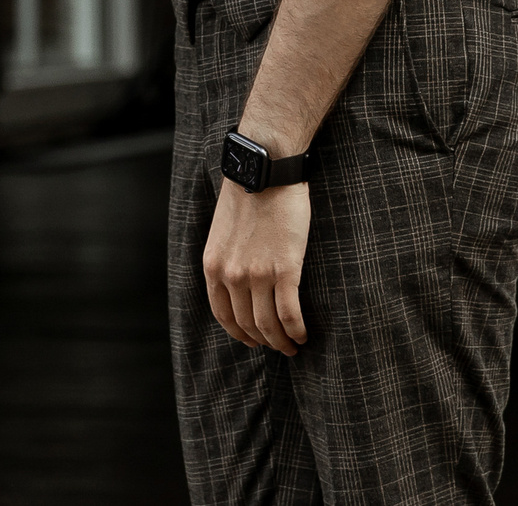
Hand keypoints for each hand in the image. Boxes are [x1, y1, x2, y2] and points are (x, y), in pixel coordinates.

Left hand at [202, 177, 311, 355]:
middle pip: (247, 324)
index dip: (239, 333)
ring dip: (282, 341)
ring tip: (294, 345)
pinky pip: (289, 313)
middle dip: (264, 341)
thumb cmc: (249, 194)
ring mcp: (257, 275)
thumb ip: (228, 259)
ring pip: (268, 325)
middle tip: (279, 346)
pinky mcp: (284, 269)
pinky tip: (304, 333)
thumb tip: (241, 284)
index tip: (252, 340)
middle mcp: (231, 275)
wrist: (265, 170)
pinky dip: (297, 330)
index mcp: (213, 266)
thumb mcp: (223, 231)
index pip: (223, 315)